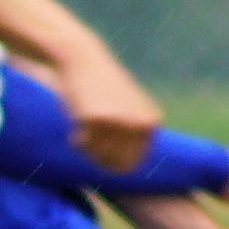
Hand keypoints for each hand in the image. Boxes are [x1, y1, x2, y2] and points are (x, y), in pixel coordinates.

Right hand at [54, 39, 162, 168]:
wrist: (83, 58)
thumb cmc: (102, 86)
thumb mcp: (128, 110)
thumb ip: (134, 136)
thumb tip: (126, 170)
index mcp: (151, 122)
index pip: (131, 164)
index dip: (111, 161)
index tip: (101, 147)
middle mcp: (140, 123)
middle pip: (117, 164)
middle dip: (99, 158)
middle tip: (88, 141)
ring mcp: (119, 121)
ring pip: (100, 157)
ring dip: (87, 149)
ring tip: (84, 129)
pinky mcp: (97, 118)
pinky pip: (84, 146)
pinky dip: (76, 140)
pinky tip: (77, 120)